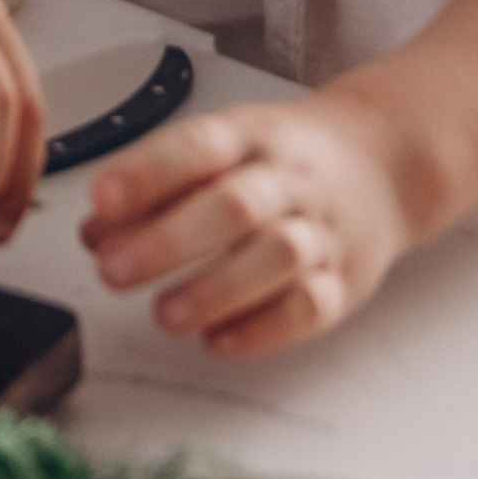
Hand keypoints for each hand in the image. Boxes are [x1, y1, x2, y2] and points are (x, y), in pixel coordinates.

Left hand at [78, 88, 421, 356]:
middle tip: (111, 271)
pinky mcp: (346, 281)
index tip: (99, 199)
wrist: (382, 163)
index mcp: (250, 137)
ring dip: (215, 290)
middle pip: (235, 206)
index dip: (147, 173)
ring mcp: (322, 231)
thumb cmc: (279, 159)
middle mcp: (289, 181)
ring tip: (163, 316)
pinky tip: (218, 341)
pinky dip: (263, 329)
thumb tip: (95, 231)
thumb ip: (157, 186)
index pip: (198, 147)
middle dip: (167, 242)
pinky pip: (311, 307)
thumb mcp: (223, 148)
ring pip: (276, 257)